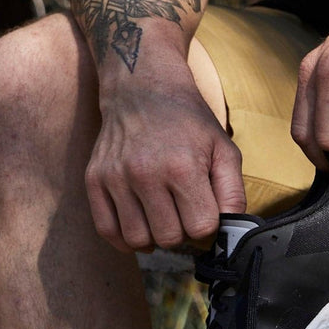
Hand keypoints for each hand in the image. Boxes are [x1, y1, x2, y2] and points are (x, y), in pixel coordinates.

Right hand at [85, 57, 244, 252]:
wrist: (143, 88)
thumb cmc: (189, 123)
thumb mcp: (224, 150)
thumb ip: (233, 194)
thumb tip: (231, 234)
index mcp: (182, 167)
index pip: (201, 229)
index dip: (208, 227)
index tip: (205, 212)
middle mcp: (145, 173)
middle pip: (170, 238)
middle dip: (183, 232)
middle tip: (184, 213)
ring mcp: (115, 177)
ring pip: (138, 240)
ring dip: (155, 237)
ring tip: (163, 218)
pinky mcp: (95, 180)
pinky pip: (108, 231)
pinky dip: (125, 239)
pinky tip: (142, 226)